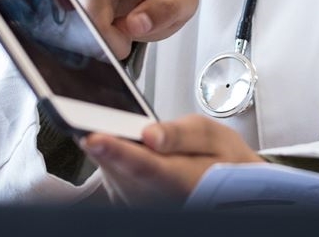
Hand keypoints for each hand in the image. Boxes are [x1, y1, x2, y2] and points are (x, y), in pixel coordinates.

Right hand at [58, 0, 197, 59]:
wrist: (138, 4)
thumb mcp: (181, 2)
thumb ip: (168, 9)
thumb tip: (135, 23)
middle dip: (100, 29)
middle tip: (117, 47)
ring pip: (64, 9)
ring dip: (82, 33)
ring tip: (103, 38)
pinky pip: (49, 17)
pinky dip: (65, 34)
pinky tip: (79, 37)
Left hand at [84, 116, 262, 202]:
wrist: (227, 187)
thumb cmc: (222, 159)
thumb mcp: (214, 136)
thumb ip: (182, 133)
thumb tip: (151, 132)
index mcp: (180, 180)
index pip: (142, 166)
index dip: (116, 151)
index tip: (93, 137)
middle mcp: (153, 199)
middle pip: (116, 167)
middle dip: (106, 140)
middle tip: (92, 115)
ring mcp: (135, 204)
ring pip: (108, 169)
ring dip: (111, 147)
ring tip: (128, 131)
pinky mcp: (125, 201)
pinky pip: (110, 174)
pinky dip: (113, 156)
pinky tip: (129, 145)